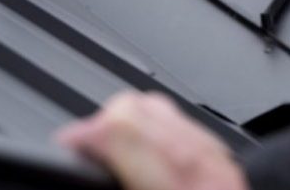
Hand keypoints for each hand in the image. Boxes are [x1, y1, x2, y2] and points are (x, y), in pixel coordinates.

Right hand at [56, 92, 246, 189]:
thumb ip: (108, 180)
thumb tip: (82, 151)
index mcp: (174, 186)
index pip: (119, 131)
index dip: (79, 133)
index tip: (64, 144)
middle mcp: (201, 168)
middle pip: (136, 108)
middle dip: (101, 124)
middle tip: (83, 152)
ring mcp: (218, 162)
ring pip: (159, 107)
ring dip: (126, 123)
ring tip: (109, 153)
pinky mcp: (225, 162)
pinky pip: (182, 123)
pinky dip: (154, 131)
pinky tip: (142, 155)